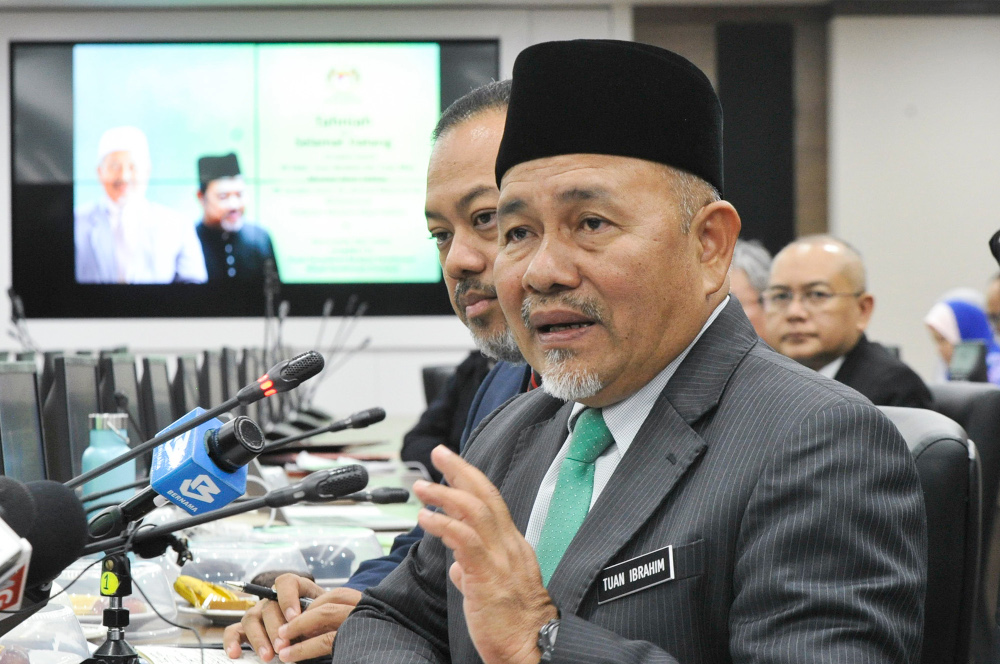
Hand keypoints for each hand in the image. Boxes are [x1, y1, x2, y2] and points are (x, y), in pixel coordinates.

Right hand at [223, 574, 359, 661]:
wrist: (317, 626)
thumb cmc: (320, 618)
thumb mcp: (323, 614)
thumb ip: (318, 616)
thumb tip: (314, 627)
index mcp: (294, 588)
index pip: (286, 583)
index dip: (288, 598)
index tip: (295, 617)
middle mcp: (273, 599)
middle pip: (269, 607)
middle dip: (275, 628)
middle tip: (283, 645)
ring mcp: (259, 612)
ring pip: (251, 619)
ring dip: (259, 638)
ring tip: (268, 656)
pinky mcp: (247, 628)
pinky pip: (234, 630)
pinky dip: (232, 641)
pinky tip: (236, 653)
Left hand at [415, 445, 557, 663]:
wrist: (532, 649)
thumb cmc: (512, 625)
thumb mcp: (492, 589)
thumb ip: (473, 570)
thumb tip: (456, 564)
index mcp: (512, 546)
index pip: (491, 502)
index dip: (470, 480)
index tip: (451, 465)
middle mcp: (510, 545)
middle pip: (485, 495)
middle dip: (460, 470)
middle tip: (439, 453)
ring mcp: (501, 559)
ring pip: (474, 511)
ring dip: (444, 494)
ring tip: (421, 487)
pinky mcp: (488, 575)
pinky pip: (465, 540)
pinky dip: (443, 524)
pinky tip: (426, 519)